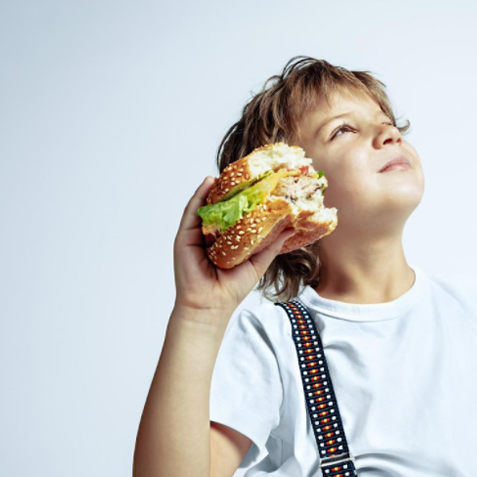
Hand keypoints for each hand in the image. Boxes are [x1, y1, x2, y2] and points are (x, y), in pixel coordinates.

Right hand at [173, 176, 294, 315]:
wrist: (211, 305)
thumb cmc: (232, 288)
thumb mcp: (257, 262)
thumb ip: (272, 244)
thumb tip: (292, 227)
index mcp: (227, 241)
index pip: (235, 215)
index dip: (244, 199)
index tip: (256, 183)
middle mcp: (211, 235)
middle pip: (220, 208)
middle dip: (230, 190)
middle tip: (243, 172)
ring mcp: (196, 235)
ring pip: (205, 206)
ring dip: (214, 189)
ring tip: (226, 172)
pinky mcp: (185, 237)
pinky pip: (191, 212)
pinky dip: (198, 196)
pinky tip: (208, 183)